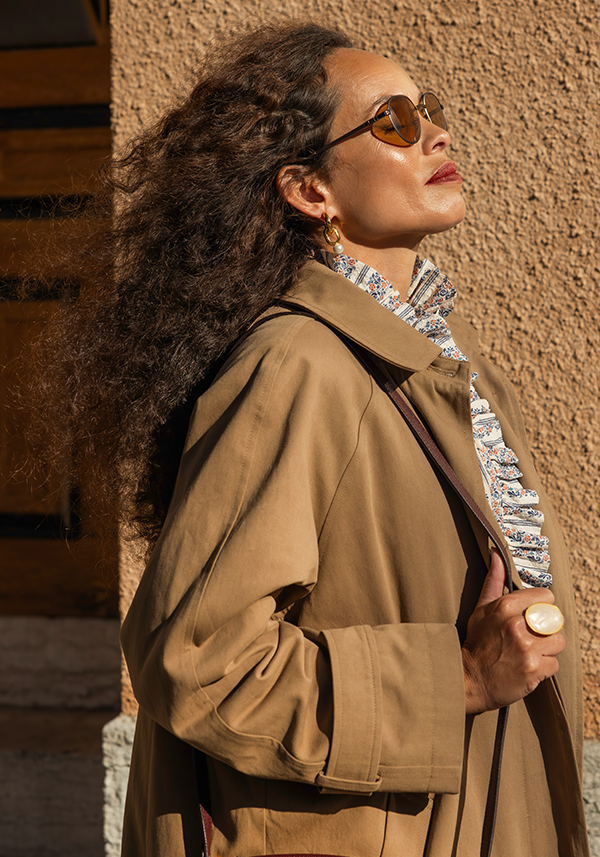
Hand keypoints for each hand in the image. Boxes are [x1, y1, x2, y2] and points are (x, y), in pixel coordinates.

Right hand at [462, 551, 564, 713]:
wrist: (469, 679)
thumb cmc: (477, 642)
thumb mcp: (481, 608)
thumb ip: (494, 581)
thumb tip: (497, 554)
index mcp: (505, 606)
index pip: (546, 597)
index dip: (542, 606)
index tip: (533, 615)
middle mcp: (517, 625)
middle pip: (554, 621)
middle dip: (545, 630)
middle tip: (529, 637)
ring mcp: (526, 649)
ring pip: (558, 643)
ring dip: (547, 649)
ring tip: (529, 652)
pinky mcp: (534, 670)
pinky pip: (554, 664)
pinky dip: (544, 668)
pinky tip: (528, 666)